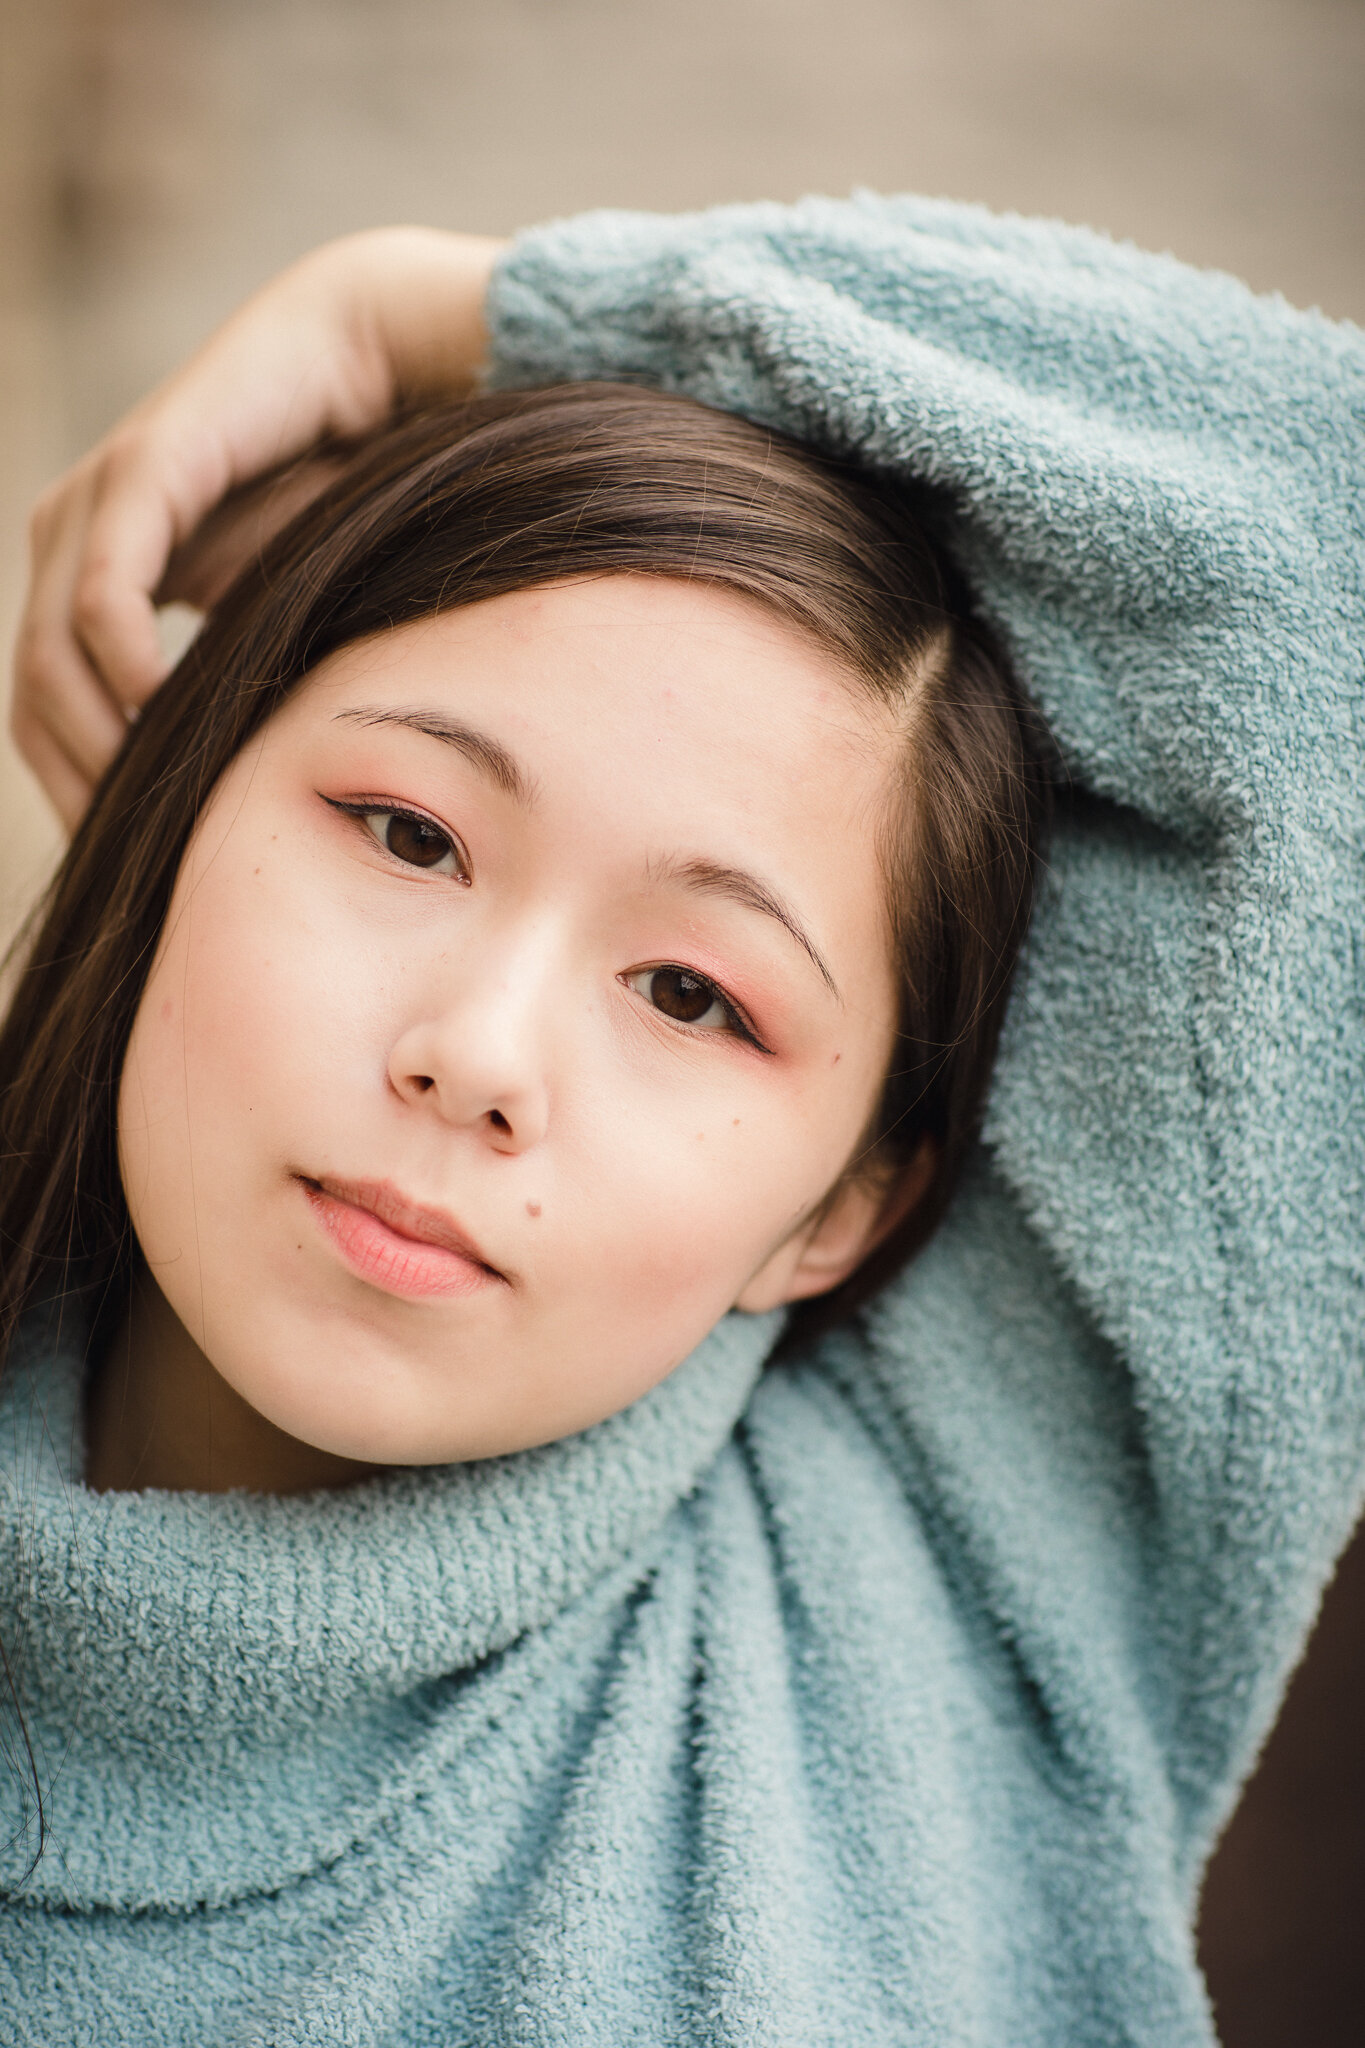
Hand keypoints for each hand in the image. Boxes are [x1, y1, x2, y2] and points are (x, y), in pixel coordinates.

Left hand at [12, 227, 505, 827]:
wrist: (376, 363)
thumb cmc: (342, 486)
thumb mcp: (280, 613)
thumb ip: (240, 685)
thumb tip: (244, 800)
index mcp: (96, 572)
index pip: (48, 709)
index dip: (81, 793)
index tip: (138, 869)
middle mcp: (76, 537)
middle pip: (33, 699)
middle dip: (81, 789)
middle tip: (146, 867)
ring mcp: (98, 504)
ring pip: (47, 659)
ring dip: (96, 745)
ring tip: (164, 806)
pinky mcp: (142, 472)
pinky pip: (104, 594)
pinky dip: (122, 666)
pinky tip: (162, 714)